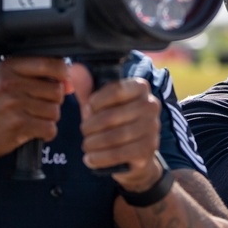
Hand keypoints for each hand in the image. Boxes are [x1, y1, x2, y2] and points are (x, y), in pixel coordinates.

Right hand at [0, 57, 71, 162]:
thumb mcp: (1, 82)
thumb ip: (33, 78)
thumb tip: (68, 82)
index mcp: (8, 67)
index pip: (49, 63)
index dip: (62, 74)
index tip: (62, 82)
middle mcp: (10, 82)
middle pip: (56, 89)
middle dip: (53, 102)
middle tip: (38, 108)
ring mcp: (14, 103)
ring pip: (55, 111)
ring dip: (49, 119)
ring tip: (32, 120)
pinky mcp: (18, 124)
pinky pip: (50, 128)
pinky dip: (46, 133)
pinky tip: (34, 132)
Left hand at [75, 71, 162, 190]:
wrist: (135, 155)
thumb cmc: (114, 122)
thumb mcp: (100, 104)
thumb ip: (87, 88)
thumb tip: (75, 69)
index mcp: (141, 87)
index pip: (116, 89)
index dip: (96, 101)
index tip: (87, 108)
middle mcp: (151, 105)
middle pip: (111, 115)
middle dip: (90, 126)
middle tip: (83, 131)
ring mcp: (152, 128)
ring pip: (113, 136)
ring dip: (93, 143)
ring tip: (86, 145)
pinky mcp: (148, 150)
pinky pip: (118, 153)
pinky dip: (99, 158)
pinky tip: (90, 159)